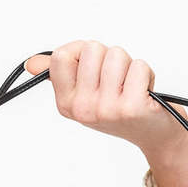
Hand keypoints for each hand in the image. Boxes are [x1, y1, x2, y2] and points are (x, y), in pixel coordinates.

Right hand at [23, 40, 187, 153]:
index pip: (61, 55)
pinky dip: (147, 74)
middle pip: (92, 49)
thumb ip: (61, 75)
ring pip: (117, 55)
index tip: (94, 65)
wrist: (155, 137)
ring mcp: (107, 109)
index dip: (81, 51)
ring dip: (130, 65)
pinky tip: (145, 92)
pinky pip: (140, 67)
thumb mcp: (87, 95)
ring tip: (132, 86)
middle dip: (110, 57)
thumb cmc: (122, 109)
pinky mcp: (133, 107)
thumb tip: (32, 63)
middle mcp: (83, 108)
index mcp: (66, 103)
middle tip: (118, 81)